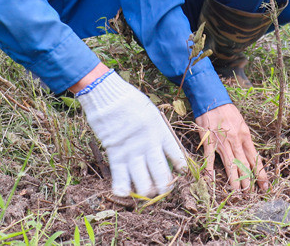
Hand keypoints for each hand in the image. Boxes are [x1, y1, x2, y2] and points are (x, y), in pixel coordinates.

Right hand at [77, 71, 185, 196]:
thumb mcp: (152, 114)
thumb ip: (158, 132)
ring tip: (146, 191)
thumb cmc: (130, 101)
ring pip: (144, 185)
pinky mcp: (115, 156)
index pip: (177, 157)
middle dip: (164, 188)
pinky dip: (123, 190)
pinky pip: (121, 180)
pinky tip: (125, 192)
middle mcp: (149, 146)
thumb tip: (163, 149)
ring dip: (146, 192)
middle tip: (161, 188)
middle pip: (162, 177)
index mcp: (161, 133)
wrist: (108, 96)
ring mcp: (132, 153)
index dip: (180, 168)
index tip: (179, 172)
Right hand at [195, 104, 268, 191]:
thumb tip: (249, 155)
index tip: (265, 185)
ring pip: (230, 164)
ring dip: (234, 180)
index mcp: (245, 136)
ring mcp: (221, 142)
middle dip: (248, 181)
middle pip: (244, 165)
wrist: (212, 100)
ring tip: (238, 193)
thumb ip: (245, 139)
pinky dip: (210, 170)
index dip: (260, 173)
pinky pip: (209, 158)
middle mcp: (235, 141)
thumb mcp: (242, 123)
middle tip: (251, 193)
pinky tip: (211, 180)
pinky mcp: (209, 142)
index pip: (255, 158)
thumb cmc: (228, 111)